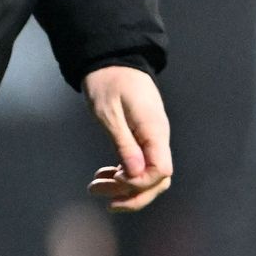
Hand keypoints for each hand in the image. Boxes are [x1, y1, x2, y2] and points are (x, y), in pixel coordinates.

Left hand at [82, 64, 172, 212]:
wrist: (112, 60)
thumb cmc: (108, 83)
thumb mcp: (109, 113)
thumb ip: (124, 144)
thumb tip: (135, 176)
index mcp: (154, 129)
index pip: (160, 171)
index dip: (139, 184)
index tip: (114, 178)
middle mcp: (158, 136)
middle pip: (157, 180)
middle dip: (131, 195)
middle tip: (98, 194)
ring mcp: (153, 138)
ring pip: (148, 176)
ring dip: (123, 187)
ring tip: (94, 186)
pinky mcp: (144, 138)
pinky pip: (140, 165)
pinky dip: (123, 175)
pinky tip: (104, 175)